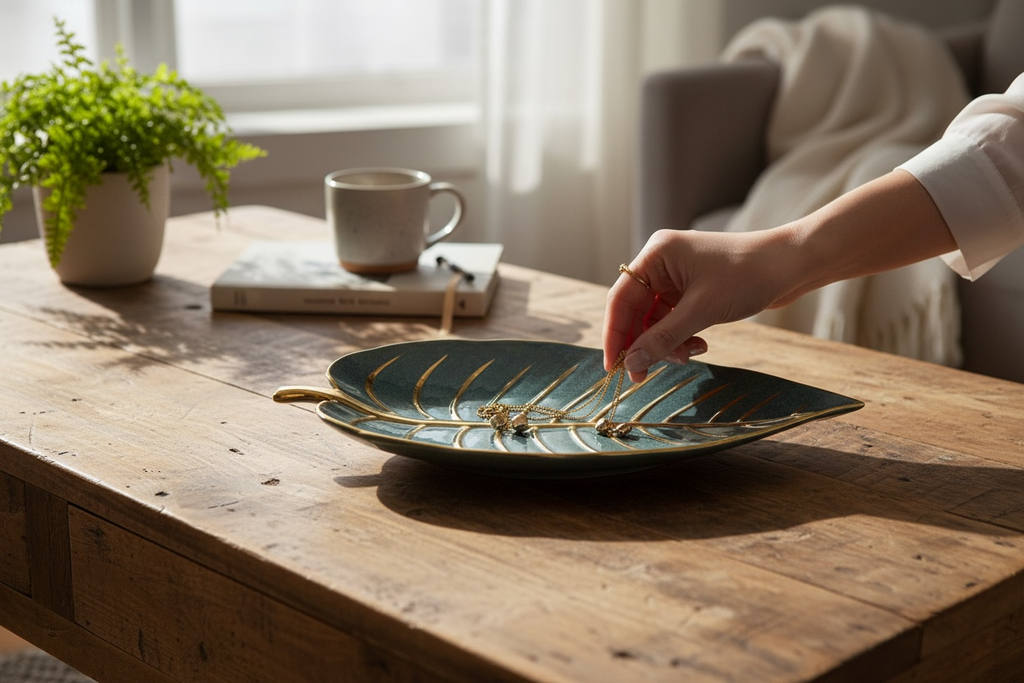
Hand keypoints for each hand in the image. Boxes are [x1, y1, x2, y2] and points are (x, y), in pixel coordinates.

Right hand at [604, 227, 801, 381]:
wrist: (791, 265)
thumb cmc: (747, 275)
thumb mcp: (701, 311)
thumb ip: (662, 338)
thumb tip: (631, 363)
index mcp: (657, 254)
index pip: (620, 298)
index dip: (614, 334)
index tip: (613, 367)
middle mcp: (662, 263)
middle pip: (636, 311)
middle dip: (643, 343)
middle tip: (642, 375)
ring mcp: (677, 276)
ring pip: (655, 320)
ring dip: (667, 343)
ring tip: (689, 354)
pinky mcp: (693, 289)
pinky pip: (674, 319)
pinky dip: (681, 336)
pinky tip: (699, 345)